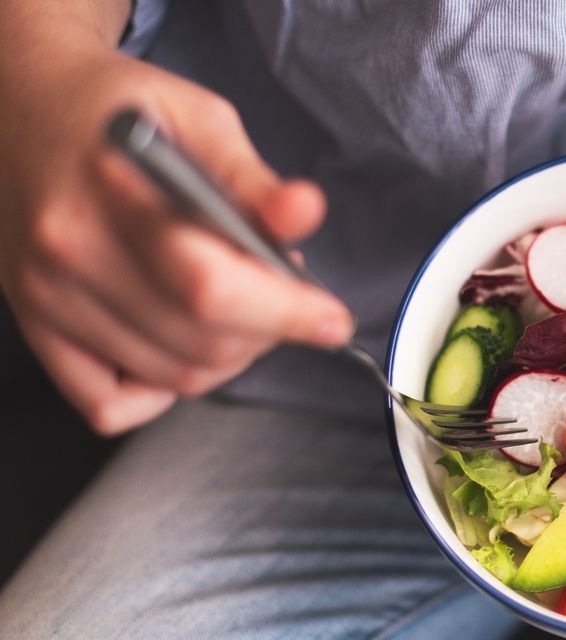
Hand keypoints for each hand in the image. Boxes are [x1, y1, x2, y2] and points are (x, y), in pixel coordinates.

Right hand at [0, 27, 351, 434]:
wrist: (22, 106)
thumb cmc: (122, 110)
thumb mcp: (198, 117)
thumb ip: (252, 177)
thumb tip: (305, 212)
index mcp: (110, 190)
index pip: (210, 285)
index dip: (286, 311)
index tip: (332, 317)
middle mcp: (68, 252)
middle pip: (200, 340)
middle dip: (268, 330)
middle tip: (282, 292)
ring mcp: (45, 296)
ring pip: (174, 375)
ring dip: (231, 356)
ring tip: (240, 304)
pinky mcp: (35, 326)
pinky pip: (111, 404)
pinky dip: (163, 391)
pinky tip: (183, 342)